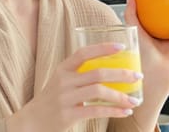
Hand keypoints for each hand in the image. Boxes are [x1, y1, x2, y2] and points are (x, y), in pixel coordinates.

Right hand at [6, 43, 142, 131]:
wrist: (31, 122)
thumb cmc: (51, 101)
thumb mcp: (60, 83)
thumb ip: (79, 76)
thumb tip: (110, 71)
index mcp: (62, 70)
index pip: (83, 53)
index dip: (102, 48)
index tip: (121, 47)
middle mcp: (63, 82)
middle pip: (97, 73)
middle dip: (121, 73)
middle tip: (137, 76)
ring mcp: (65, 98)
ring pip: (99, 91)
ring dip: (120, 96)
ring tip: (134, 100)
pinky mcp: (68, 115)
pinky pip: (96, 110)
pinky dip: (113, 111)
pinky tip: (124, 112)